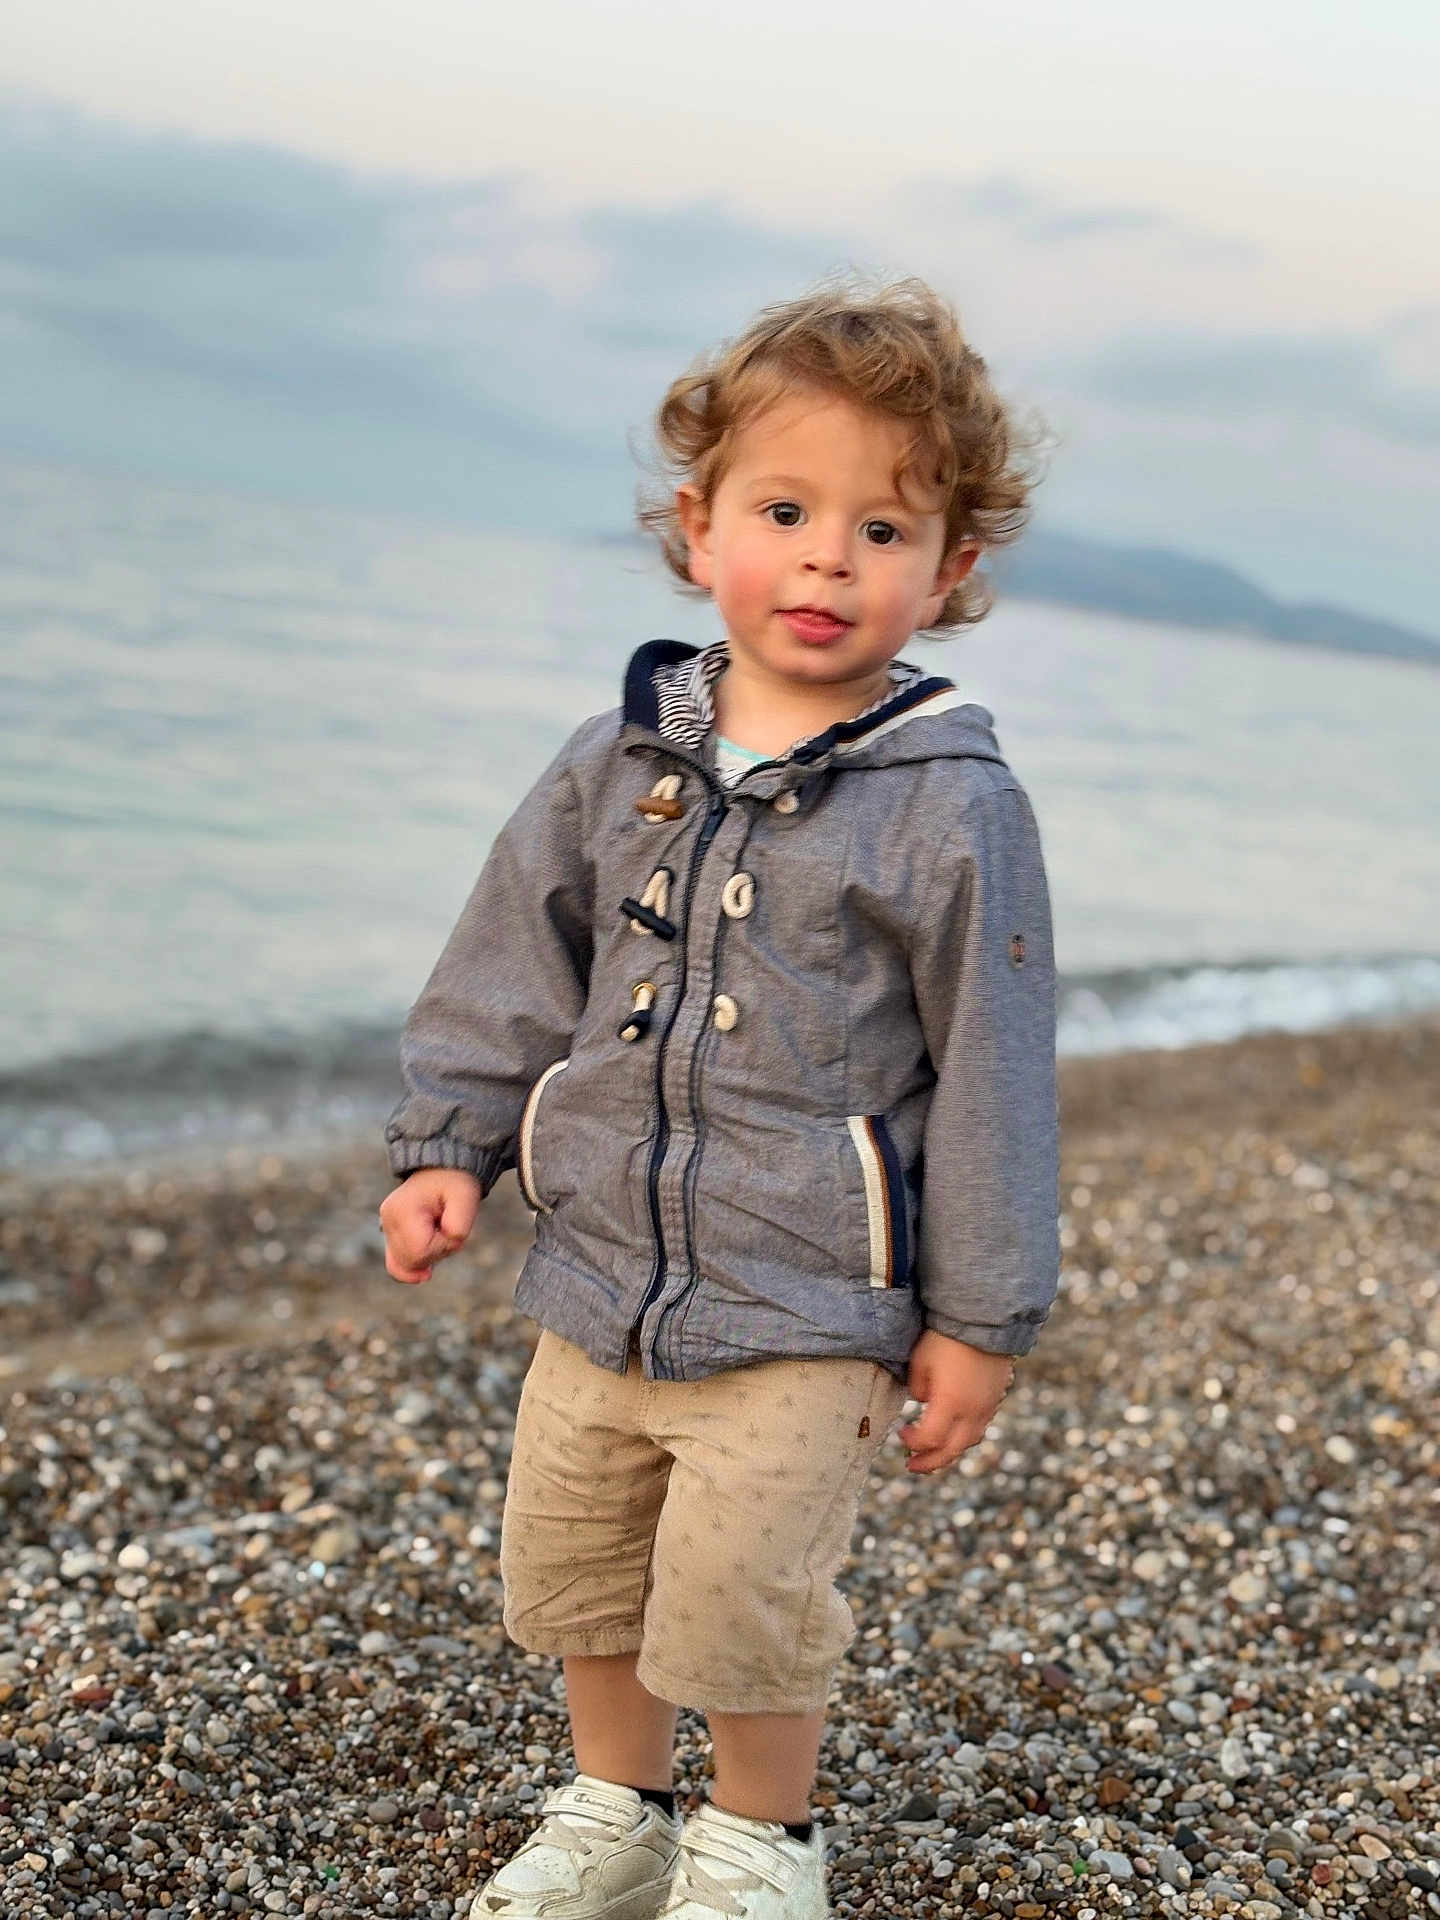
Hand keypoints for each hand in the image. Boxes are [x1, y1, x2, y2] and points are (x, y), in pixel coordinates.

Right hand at [379, 1169, 481, 1283]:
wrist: (444, 1170)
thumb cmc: (456, 1183)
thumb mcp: (466, 1199)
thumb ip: (459, 1226)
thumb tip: (445, 1246)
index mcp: (403, 1210)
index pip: (419, 1252)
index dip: (442, 1248)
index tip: (450, 1228)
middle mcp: (388, 1219)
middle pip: (410, 1262)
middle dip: (435, 1254)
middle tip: (446, 1229)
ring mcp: (386, 1226)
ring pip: (403, 1266)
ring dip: (427, 1258)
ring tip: (438, 1234)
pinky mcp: (389, 1233)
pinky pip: (395, 1263)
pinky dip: (412, 1267)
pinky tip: (426, 1271)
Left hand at [898, 1329, 1015, 1474]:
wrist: (985, 1318)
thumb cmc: (946, 1337)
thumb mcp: (920, 1361)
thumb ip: (918, 1389)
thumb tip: (924, 1402)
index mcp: (951, 1403)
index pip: (930, 1439)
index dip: (913, 1442)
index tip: (901, 1433)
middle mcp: (973, 1410)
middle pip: (953, 1450)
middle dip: (930, 1462)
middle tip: (912, 1466)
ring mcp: (988, 1405)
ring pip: (969, 1440)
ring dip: (949, 1451)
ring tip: (932, 1453)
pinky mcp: (996, 1397)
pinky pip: (980, 1426)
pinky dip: (963, 1435)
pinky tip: (952, 1430)